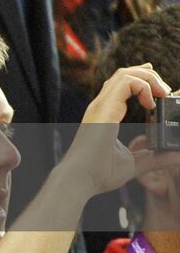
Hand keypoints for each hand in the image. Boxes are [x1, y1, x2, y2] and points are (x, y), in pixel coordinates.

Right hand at [63, 65, 171, 195]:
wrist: (83, 177)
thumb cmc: (100, 172)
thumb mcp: (135, 163)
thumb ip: (155, 158)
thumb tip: (176, 155)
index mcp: (106, 114)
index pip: (122, 85)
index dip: (143, 80)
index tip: (162, 88)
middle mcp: (102, 105)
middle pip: (124, 74)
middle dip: (149, 76)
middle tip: (166, 92)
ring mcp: (102, 105)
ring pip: (125, 74)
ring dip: (148, 78)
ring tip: (163, 93)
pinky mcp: (105, 108)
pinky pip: (126, 83)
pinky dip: (143, 86)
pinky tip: (151, 103)